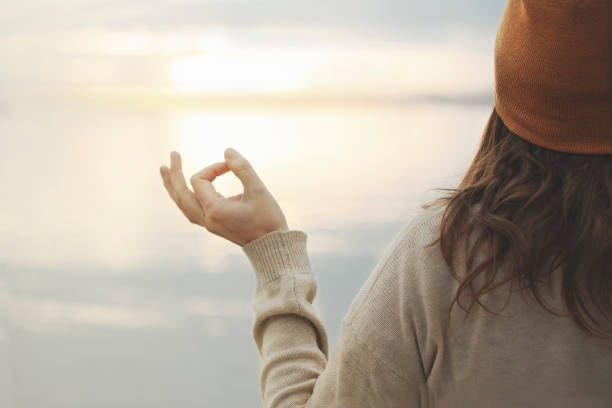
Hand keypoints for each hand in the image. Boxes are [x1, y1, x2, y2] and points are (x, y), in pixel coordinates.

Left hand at [160, 148, 288, 246]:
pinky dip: (184, 197)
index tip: (231, 165)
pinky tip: (184, 190)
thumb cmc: (268, 219)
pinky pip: (190, 210)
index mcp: (214, 210)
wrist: (272, 246)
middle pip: (180, 194)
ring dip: (173, 186)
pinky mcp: (214, 226)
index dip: (213, 167)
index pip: (200, 180)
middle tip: (172, 154)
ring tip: (165, 170)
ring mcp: (208, 224)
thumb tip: (227, 150)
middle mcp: (207, 219)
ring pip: (182, 204)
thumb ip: (243, 168)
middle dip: (175, 174)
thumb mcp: (258, 190)